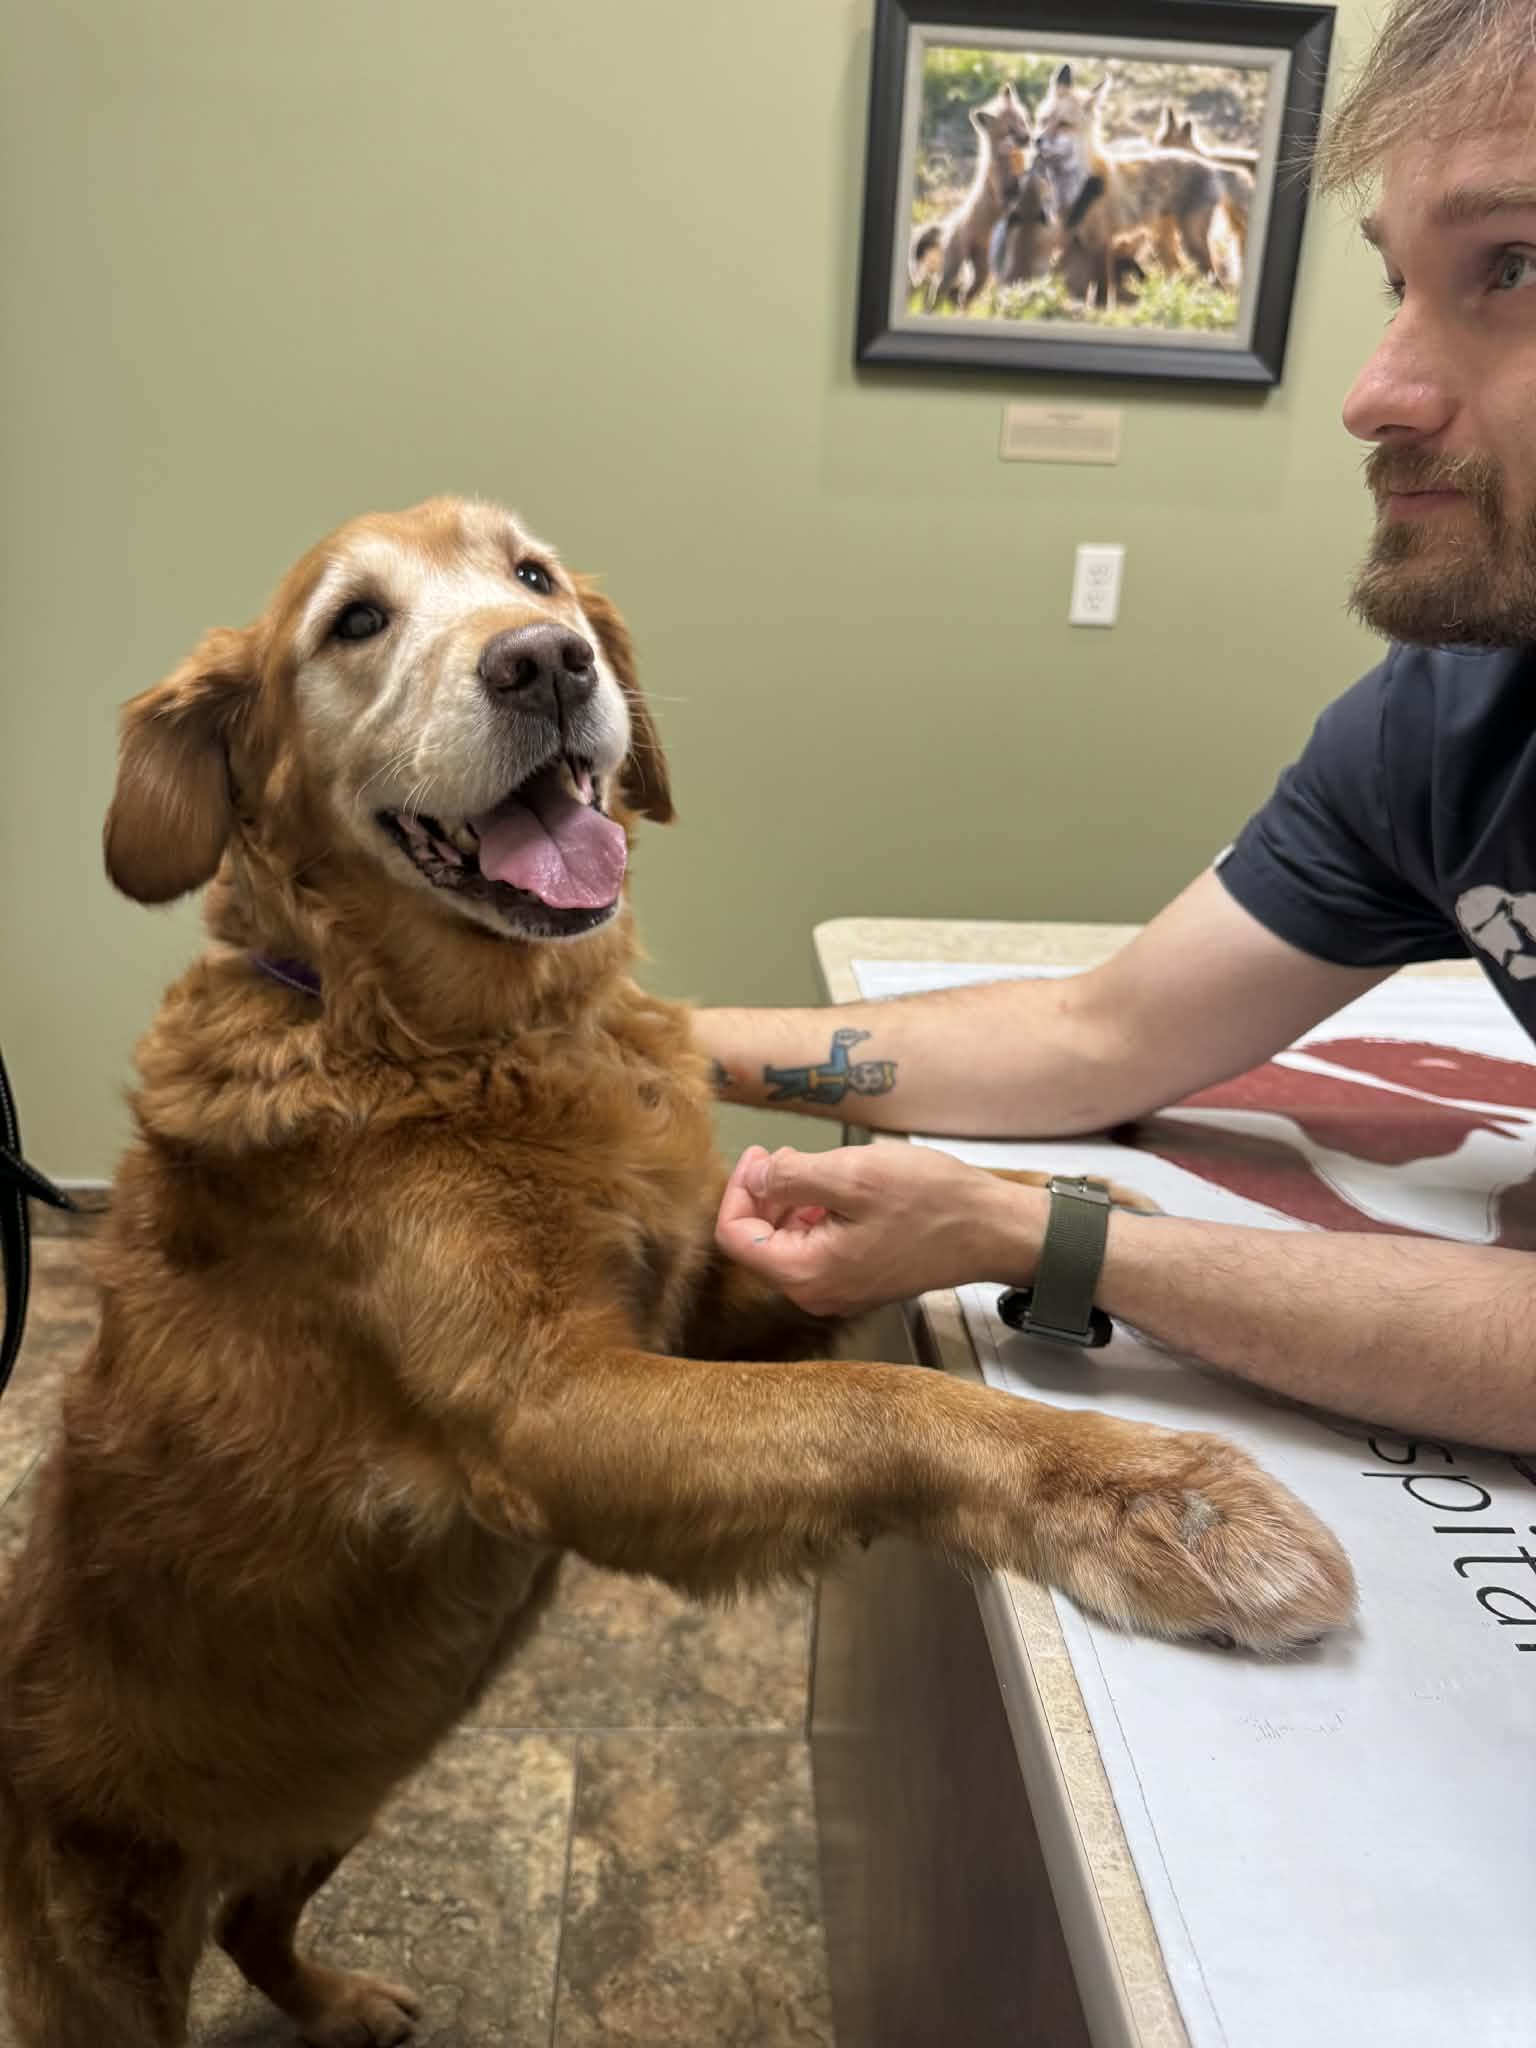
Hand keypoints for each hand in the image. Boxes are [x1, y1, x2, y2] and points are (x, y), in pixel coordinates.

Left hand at [714, 1142, 1041, 1317]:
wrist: (992, 1230)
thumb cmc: (931, 1203)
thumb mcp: (852, 1174)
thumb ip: (791, 1177)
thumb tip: (755, 1176)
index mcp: (806, 1273)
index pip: (735, 1236)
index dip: (738, 1190)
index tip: (759, 1156)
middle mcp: (816, 1293)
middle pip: (758, 1242)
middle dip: (764, 1194)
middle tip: (783, 1155)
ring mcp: (839, 1290)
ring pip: (788, 1242)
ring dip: (790, 1202)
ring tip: (815, 1167)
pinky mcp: (859, 1279)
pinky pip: (817, 1248)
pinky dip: (816, 1215)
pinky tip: (839, 1189)